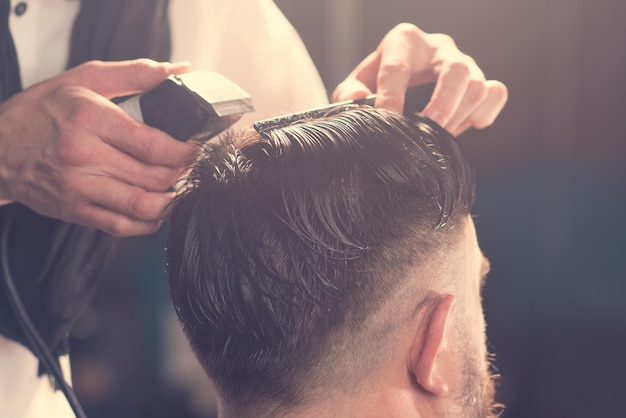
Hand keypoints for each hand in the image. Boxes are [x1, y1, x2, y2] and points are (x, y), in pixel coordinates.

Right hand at [0, 59, 196, 235]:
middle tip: (191, 167)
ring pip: (143, 206)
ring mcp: (79, 187)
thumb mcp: (83, 80)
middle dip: (184, 174)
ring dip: (171, 201)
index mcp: (90, 120)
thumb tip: (179, 72)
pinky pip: (122, 226)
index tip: (196, 149)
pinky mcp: (75, 210)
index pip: (154, 145)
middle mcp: (84, 156)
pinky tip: (156, 210)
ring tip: (180, 189)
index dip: (186, 152)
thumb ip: (135, 74)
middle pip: (155, 177)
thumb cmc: (40, 112)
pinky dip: (148, 223)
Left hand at [332, 23, 507, 135]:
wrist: (401, 84)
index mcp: (404, 41)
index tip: (387, 122)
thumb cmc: (376, 84)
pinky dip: (484, 114)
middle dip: (441, 107)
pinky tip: (466, 125)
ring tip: (438, 135)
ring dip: (459, 117)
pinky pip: (496, 94)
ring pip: (477, 86)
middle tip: (426, 131)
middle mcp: (438, 47)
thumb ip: (349, 93)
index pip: (398, 69)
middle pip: (455, 72)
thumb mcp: (357, 85)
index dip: (391, 98)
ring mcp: (464, 61)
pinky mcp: (481, 79)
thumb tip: (361, 101)